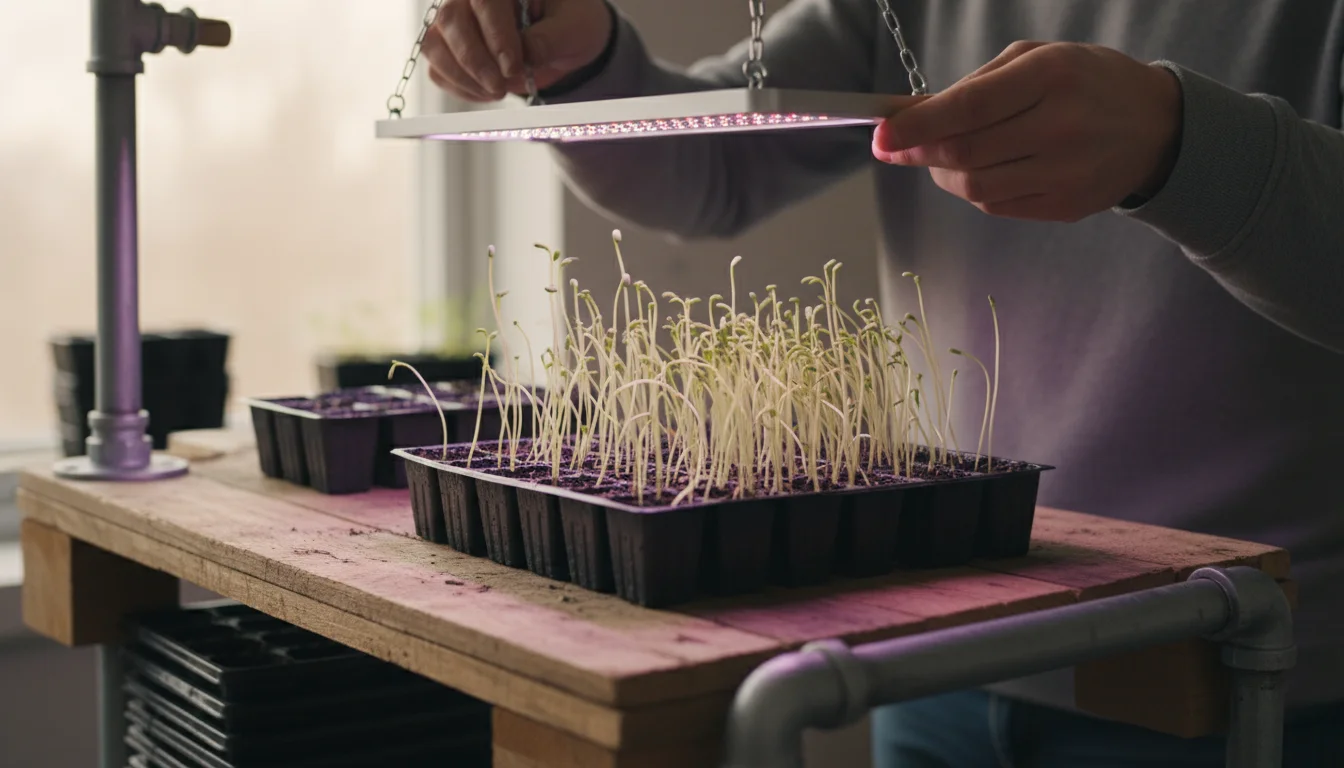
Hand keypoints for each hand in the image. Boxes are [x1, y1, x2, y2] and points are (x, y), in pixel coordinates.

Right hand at [422, 0, 611, 101]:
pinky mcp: (448, 48)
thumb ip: (549, 39)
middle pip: (451, 20)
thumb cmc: (569, 21)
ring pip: (435, 45)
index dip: (496, 35)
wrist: (564, 35)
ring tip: (496, 92)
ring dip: (462, 76)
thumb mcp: (573, 27)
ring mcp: (454, 20)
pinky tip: (487, 93)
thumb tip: (526, 55)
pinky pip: (437, 69)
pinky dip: (460, 87)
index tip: (512, 67)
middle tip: (500, 88)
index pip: (486, 1)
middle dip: (475, 61)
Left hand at [872, 41, 1182, 221]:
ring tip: (942, 157)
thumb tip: (912, 114)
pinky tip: (982, 170)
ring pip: (975, 188)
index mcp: (1051, 77)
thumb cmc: (1085, 82)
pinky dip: (975, 191)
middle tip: (898, 147)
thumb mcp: (1036, 60)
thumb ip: (974, 85)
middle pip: (964, 154)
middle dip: (919, 152)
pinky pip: (997, 207)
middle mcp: (1060, 126)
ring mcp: (1065, 173)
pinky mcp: (1066, 207)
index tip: (881, 135)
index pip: (968, 109)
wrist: (1156, 127)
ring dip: (943, 174)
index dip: (917, 126)